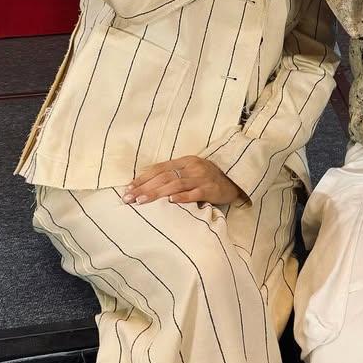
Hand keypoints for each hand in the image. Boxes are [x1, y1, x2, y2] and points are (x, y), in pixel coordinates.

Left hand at [122, 156, 242, 206]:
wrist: (234, 180)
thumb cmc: (207, 177)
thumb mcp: (190, 170)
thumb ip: (172, 173)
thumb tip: (146, 180)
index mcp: (184, 161)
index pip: (159, 168)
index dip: (142, 178)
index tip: (127, 188)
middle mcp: (192, 167)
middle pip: (164, 177)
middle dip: (144, 187)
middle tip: (129, 198)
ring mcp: (201, 178)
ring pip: (175, 184)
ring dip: (156, 193)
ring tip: (141, 201)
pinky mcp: (211, 190)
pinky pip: (194, 193)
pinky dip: (181, 197)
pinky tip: (170, 202)